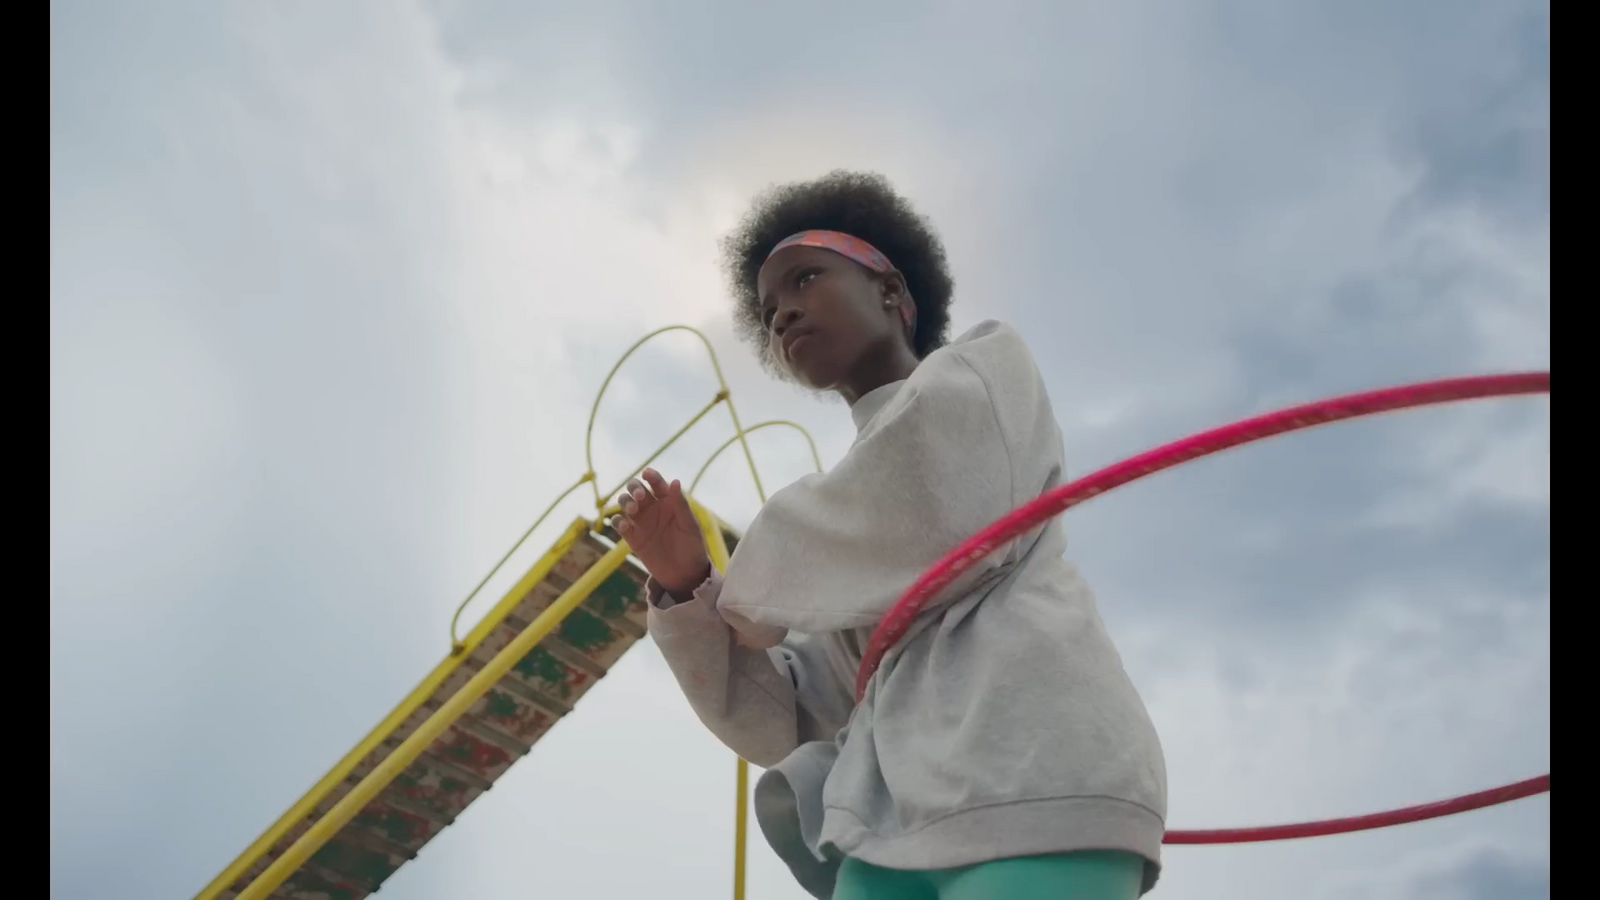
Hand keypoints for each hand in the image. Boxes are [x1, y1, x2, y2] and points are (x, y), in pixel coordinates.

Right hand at [611, 468, 711, 597]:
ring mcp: (641, 522)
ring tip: (632, 510)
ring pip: (625, 503)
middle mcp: (652, 508)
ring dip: (625, 502)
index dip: (651, 476)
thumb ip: (681, 505)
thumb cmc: (692, 547)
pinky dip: (618, 522)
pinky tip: (625, 526)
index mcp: (668, 501)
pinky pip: (619, 524)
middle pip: (636, 489)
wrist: (685, 574)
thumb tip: (675, 481)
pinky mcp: (632, 537)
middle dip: (634, 488)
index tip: (647, 474)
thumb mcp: (690, 526)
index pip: (657, 483)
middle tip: (641, 497)